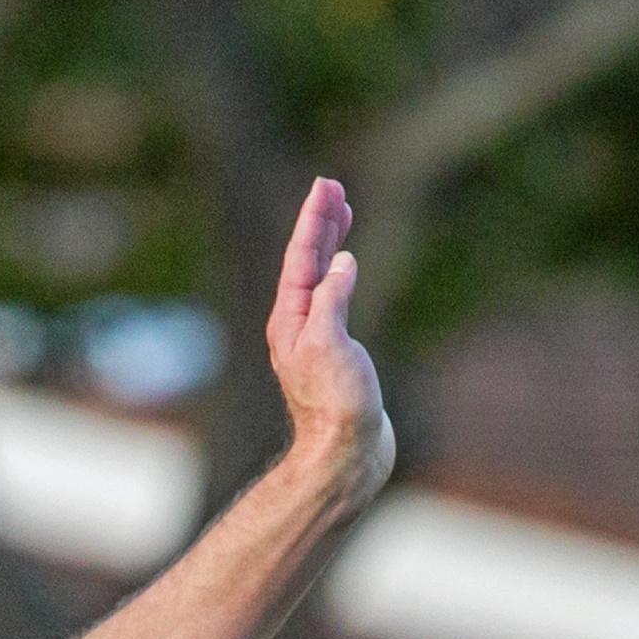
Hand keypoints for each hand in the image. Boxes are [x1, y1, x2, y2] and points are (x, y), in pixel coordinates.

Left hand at [264, 177, 395, 509]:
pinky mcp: (333, 351)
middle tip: (331, 186)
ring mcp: (313, 337)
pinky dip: (341, 272)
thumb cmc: (337, 405)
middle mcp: (296, 325)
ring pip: (319, 277)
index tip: (325, 185)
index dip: (313, 220)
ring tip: (342, 211)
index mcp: (290, 320)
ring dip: (329, 243)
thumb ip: (332, 301)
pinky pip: (334, 296)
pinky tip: (347, 265)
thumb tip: (341, 262)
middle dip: (319, 223)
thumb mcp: (331, 348)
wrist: (343, 452)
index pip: (300, 258)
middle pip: (305, 261)